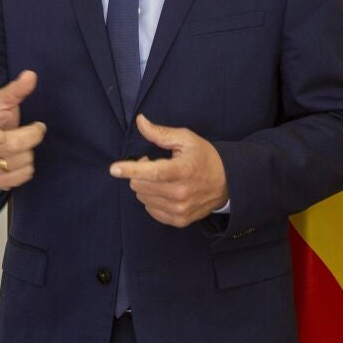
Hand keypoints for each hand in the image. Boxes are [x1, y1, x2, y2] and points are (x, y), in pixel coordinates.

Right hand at [0, 70, 45, 189]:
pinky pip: (23, 177)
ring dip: (29, 151)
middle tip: (37, 127)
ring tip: (21, 144)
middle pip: (12, 146)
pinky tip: (21, 158)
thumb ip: (15, 90)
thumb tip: (31, 75)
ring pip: (22, 161)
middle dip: (31, 135)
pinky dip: (27, 167)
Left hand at [110, 114, 228, 227]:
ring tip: (161, 177)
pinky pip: (151, 210)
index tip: (114, 169)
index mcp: (182, 171)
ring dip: (145, 186)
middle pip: (140, 185)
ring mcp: (179, 209)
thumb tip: (140, 121)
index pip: (152, 172)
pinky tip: (164, 190)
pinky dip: (152, 199)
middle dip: (139, 173)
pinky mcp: (179, 220)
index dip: (131, 170)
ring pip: (143, 198)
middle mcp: (180, 193)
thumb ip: (161, 133)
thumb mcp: (186, 139)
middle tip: (152, 163)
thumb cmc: (205, 158)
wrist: (228, 184)